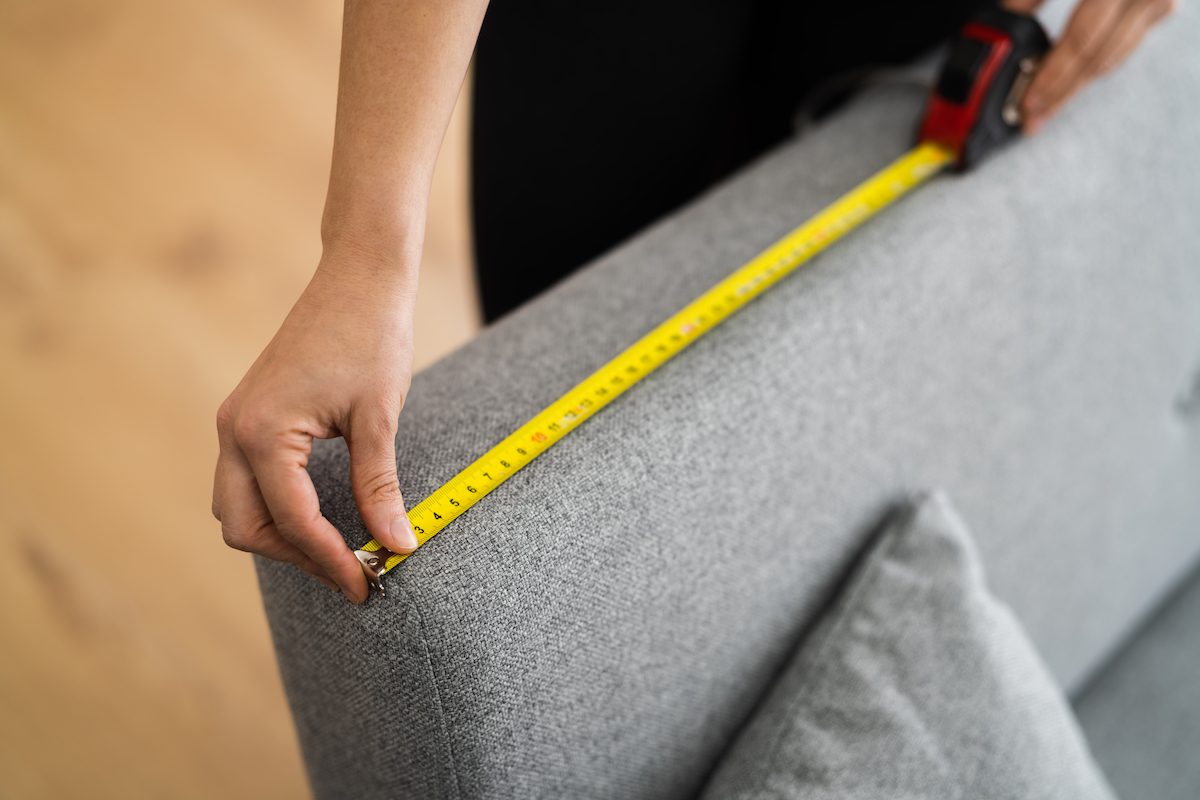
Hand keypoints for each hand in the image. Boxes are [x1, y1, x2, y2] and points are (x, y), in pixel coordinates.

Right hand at [213, 249, 419, 602]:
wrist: (358, 278)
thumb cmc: (371, 336)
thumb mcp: (379, 418)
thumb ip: (379, 486)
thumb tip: (397, 545)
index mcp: (262, 432)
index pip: (293, 522)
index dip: (331, 561)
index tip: (367, 585)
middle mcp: (234, 431)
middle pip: (244, 527)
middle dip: (295, 557)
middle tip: (351, 574)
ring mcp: (235, 423)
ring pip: (238, 508)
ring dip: (281, 537)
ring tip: (338, 552)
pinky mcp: (247, 417)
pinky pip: (246, 482)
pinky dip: (275, 509)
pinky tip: (320, 518)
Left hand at [1005, 0, 1175, 133]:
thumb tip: (1001, 24)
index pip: (1080, 41)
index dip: (1051, 76)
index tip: (1027, 101)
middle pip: (1096, 58)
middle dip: (1061, 92)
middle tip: (1033, 118)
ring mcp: (1160, 1)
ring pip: (1112, 58)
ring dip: (1076, 85)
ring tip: (1046, 107)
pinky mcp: (1162, 7)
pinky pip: (1122, 47)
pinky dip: (1094, 64)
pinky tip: (1071, 80)